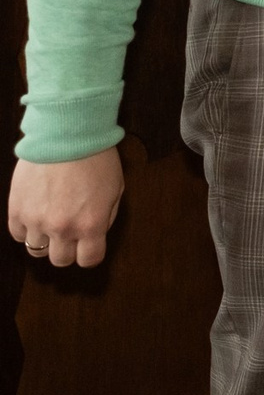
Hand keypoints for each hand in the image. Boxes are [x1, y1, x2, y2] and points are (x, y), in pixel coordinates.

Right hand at [9, 149, 123, 267]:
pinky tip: (35, 214)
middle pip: (61, 260)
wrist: (66, 134)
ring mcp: (36, 221)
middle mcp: (62, 228)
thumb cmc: (96, 158)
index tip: (89, 246)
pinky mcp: (17, 210)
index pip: (89, 260)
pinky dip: (26, 229)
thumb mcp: (116, 189)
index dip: (90, 254)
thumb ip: (106, 217)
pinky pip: (17, 234)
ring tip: (51, 221)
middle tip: (69, 233)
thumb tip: (95, 233)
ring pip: (36, 250)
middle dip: (67, 249)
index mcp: (91, 224)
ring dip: (45, 240)